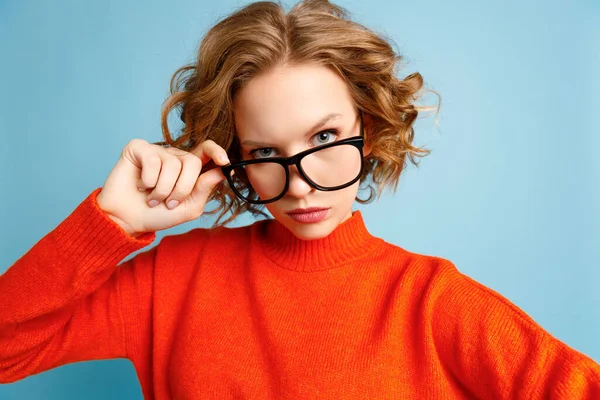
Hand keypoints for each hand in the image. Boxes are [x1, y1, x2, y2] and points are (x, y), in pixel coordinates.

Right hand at [96, 139, 228, 236]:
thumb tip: (221, 171)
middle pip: (192, 162)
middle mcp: (174, 156)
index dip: (217, 152)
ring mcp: (156, 151)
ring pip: (172, 164)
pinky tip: (140, 186)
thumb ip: (204, 189)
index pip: (207, 150)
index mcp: (189, 169)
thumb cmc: (157, 214)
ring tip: (151, 198)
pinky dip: (147, 180)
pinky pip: (152, 159)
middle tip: (168, 202)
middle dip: (182, 188)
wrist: (127, 221)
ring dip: (161, 189)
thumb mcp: (188, 208)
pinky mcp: (138, 148)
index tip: (224, 162)